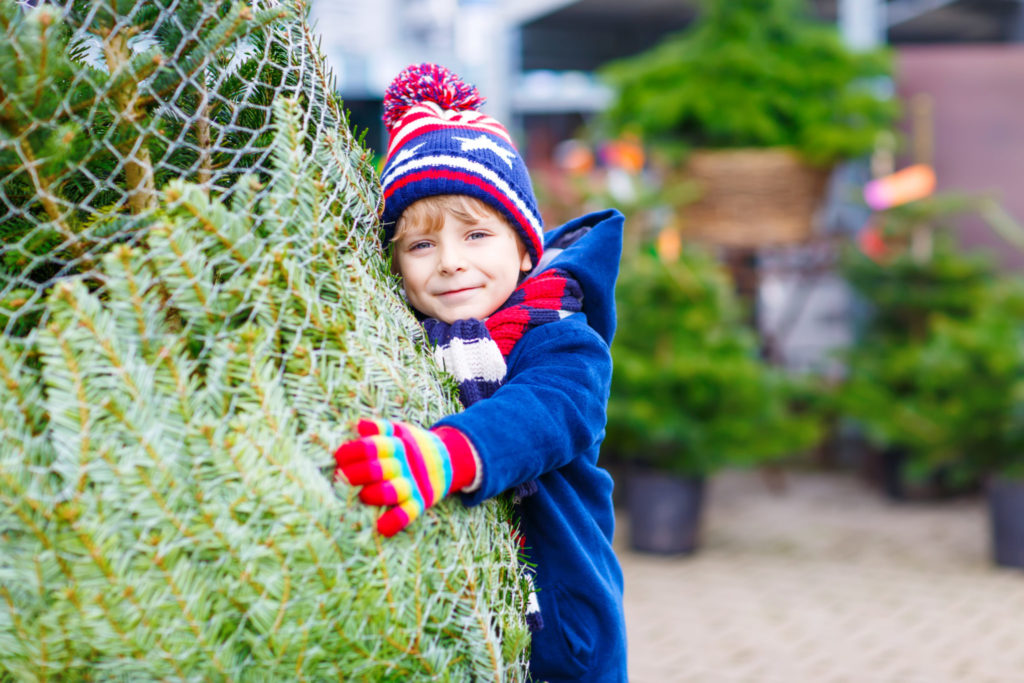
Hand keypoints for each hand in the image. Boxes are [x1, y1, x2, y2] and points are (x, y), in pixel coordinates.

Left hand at [334, 419, 477, 535]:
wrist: (445, 460)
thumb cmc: (409, 446)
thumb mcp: (399, 431)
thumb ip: (379, 428)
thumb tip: (359, 425)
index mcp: (398, 445)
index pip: (372, 446)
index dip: (353, 451)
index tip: (338, 456)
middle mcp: (405, 465)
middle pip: (379, 469)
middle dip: (357, 474)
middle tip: (340, 477)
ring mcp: (413, 485)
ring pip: (394, 491)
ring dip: (376, 494)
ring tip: (362, 496)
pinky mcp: (420, 503)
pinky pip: (409, 513)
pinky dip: (396, 521)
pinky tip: (381, 528)